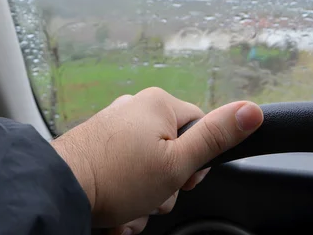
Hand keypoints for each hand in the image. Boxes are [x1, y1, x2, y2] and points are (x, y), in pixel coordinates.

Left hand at [51, 87, 262, 230]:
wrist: (60, 188)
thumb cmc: (118, 176)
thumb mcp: (177, 162)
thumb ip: (216, 137)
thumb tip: (252, 110)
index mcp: (157, 104)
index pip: (200, 128)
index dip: (196, 161)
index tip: (181, 178)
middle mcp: (133, 108)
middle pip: (171, 152)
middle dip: (165, 184)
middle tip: (151, 195)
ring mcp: (112, 125)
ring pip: (146, 168)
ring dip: (143, 196)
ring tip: (127, 206)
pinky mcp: (96, 144)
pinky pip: (123, 170)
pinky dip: (122, 192)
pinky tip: (114, 207)